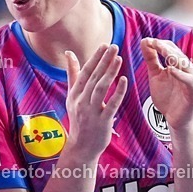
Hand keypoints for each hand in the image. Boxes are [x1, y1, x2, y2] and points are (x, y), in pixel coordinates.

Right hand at [63, 44, 127, 161]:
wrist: (81, 146)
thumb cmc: (79, 119)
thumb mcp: (72, 96)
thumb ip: (72, 74)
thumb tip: (69, 53)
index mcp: (75, 94)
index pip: (85, 72)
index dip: (95, 58)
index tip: (104, 45)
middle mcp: (81, 101)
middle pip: (93, 77)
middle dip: (104, 61)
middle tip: (114, 47)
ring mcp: (91, 112)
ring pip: (100, 88)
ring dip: (110, 72)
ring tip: (118, 59)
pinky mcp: (102, 122)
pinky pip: (111, 104)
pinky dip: (117, 92)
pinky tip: (123, 80)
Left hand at [141, 38, 192, 131]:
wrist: (175, 120)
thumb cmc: (168, 98)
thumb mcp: (156, 76)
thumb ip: (152, 59)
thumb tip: (145, 41)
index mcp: (179, 66)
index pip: (171, 49)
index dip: (160, 44)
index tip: (146, 40)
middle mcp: (187, 70)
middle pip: (178, 54)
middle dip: (165, 47)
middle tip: (153, 42)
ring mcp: (192, 80)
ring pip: (185, 64)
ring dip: (173, 56)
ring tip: (161, 50)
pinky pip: (189, 80)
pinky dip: (180, 74)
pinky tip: (170, 69)